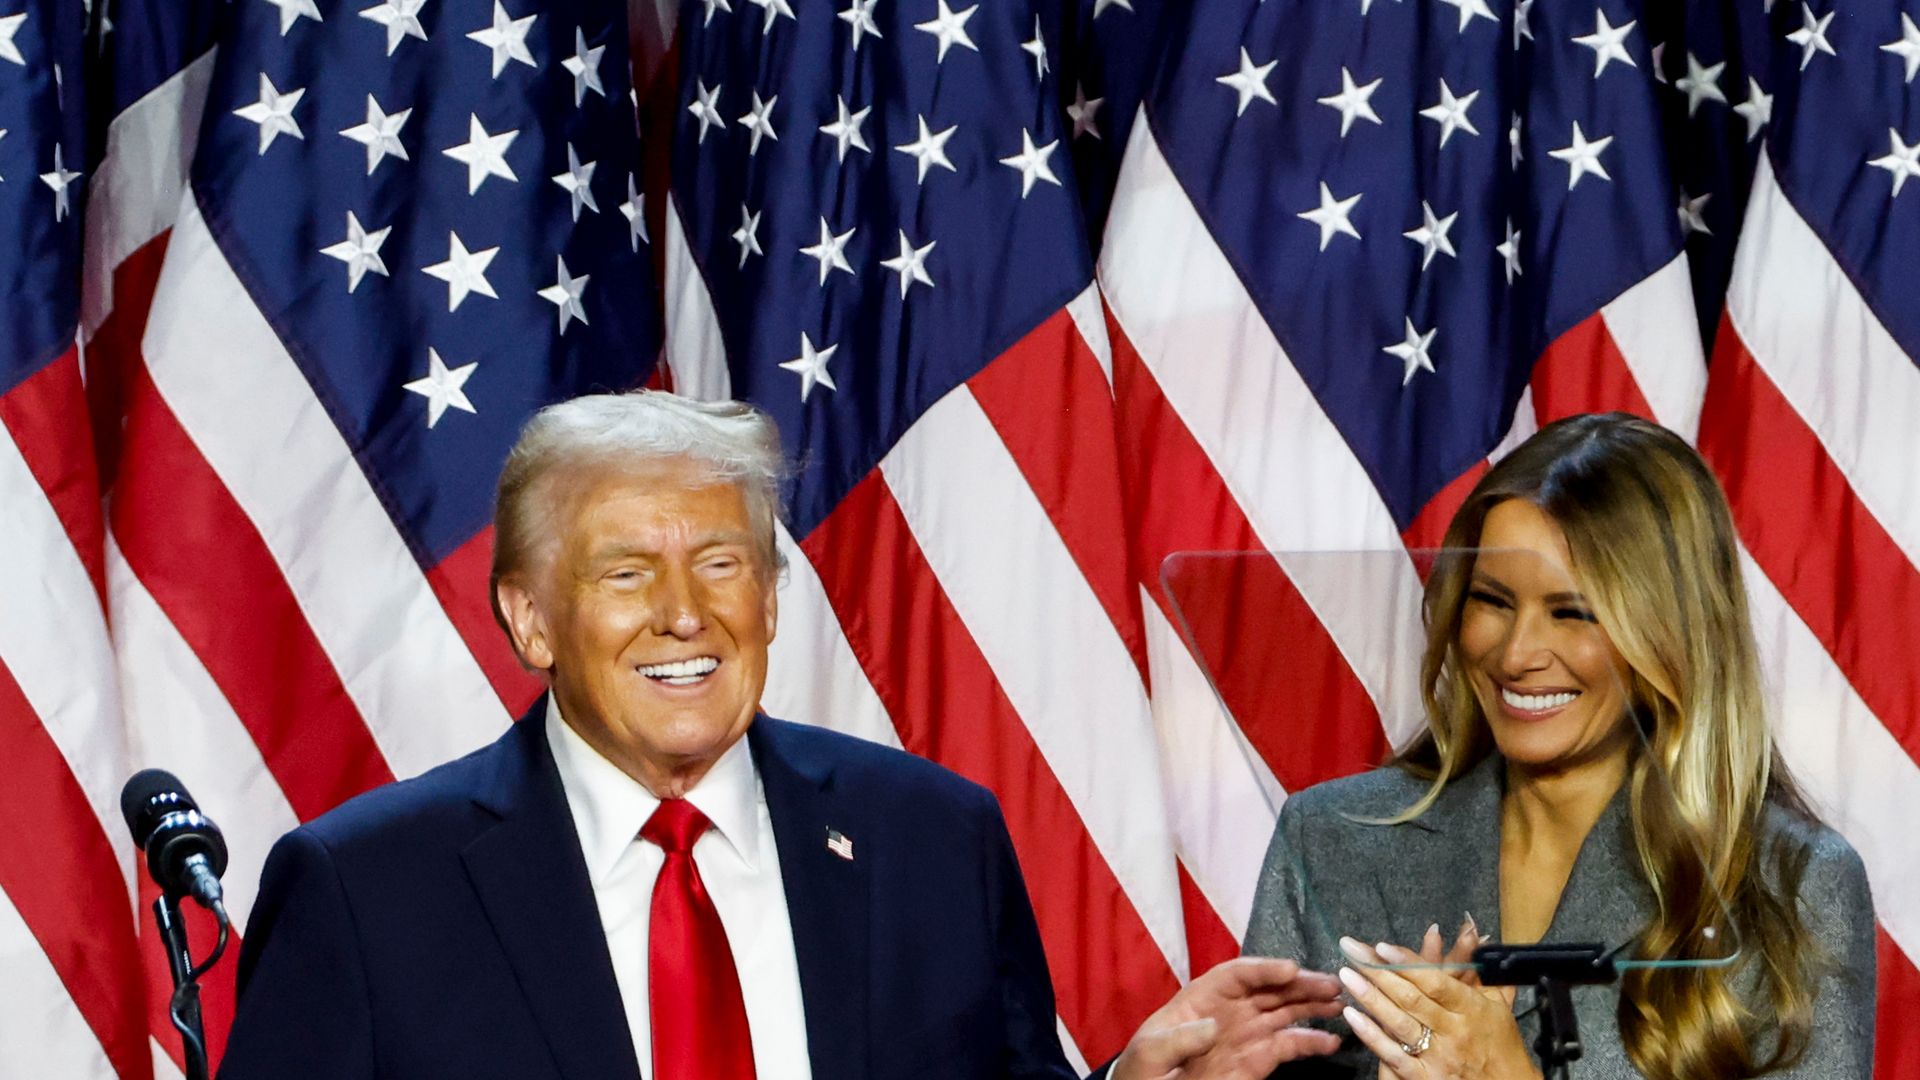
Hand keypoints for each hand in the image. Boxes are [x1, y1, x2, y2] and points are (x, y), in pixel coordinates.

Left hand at [1109, 957, 1344, 1079]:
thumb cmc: (1141, 1073)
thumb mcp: (1148, 1054)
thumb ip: (1178, 1039)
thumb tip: (1214, 1024)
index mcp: (1200, 999)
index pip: (1237, 974)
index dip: (1264, 969)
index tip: (1290, 970)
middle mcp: (1228, 1012)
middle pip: (1269, 989)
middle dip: (1300, 984)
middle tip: (1333, 983)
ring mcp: (1244, 1036)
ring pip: (1284, 1012)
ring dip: (1312, 1005)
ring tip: (1339, 1003)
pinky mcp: (1255, 1062)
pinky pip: (1287, 1047)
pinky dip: (1310, 1043)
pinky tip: (1330, 1041)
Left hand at [1335, 937, 1537, 1079]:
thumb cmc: (1502, 1046)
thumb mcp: (1499, 1006)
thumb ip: (1482, 970)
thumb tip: (1475, 932)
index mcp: (1472, 1009)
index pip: (1436, 982)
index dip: (1409, 963)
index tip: (1383, 946)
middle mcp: (1454, 1030)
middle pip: (1411, 998)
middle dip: (1378, 971)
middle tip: (1352, 950)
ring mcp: (1437, 1055)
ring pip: (1399, 1023)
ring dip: (1370, 998)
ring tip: (1346, 975)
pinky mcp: (1424, 1077)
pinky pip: (1394, 1055)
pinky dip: (1372, 1036)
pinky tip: (1353, 1016)